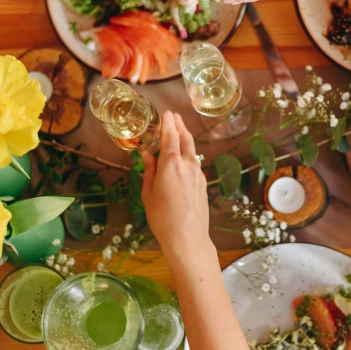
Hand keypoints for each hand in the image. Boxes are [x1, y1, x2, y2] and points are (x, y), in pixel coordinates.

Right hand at [142, 111, 209, 255]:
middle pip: (185, 139)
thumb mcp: (148, 193)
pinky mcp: (203, 184)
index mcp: (171, 164)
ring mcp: (198, 174)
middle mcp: (187, 164)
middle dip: (180, 126)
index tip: (168, 113)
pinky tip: (184, 157)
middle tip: (175, 117)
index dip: (169, 123)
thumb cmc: (162, 217)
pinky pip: (195, 163)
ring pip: (193, 150)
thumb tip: (147, 155)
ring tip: (180, 132)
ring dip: (186, 138)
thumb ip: (149, 171)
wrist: (187, 236)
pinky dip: (189, 154)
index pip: (170, 136)